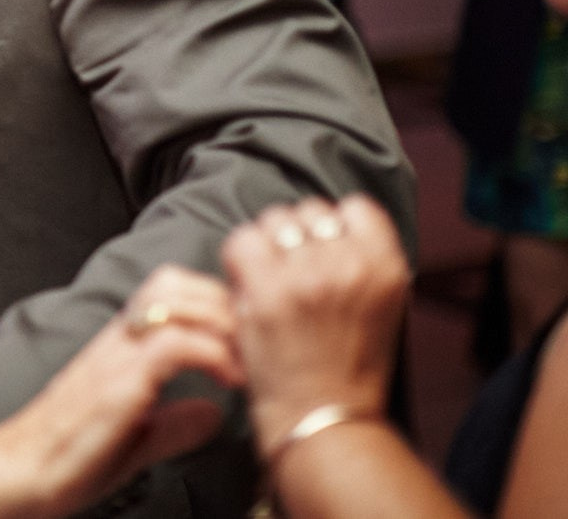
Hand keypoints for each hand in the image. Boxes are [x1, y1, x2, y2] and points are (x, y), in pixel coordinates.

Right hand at [0, 265, 239, 518]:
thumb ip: (174, 424)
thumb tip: (214, 414)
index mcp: (119, 349)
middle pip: (172, 281)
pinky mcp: (119, 384)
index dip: (214, 301)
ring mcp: (116, 358)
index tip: (247, 336)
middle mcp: (116, 342)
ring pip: (174, 300)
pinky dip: (212, 355)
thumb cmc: (68, 459)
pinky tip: (232, 381)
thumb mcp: (134, 439)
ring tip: (250, 357)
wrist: (19, 473)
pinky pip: (174, 345)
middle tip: (256, 341)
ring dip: (222, 322)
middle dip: (223, 300)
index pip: (168, 292)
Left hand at [220, 194, 406, 458]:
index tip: (324, 252)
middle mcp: (350, 263)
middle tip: (292, 274)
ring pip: (273, 219)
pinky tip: (248, 285)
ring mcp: (307, 273)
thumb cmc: (349, 366)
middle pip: (308, 209)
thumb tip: (329, 221)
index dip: (333, 225)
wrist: (325, 418)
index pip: (354, 206)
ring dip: (267, 244)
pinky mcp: (266, 288)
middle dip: (296, 235)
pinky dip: (239, 258)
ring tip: (271, 281)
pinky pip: (242, 240)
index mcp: (387, 265)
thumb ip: (362, 259)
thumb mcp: (382, 304)